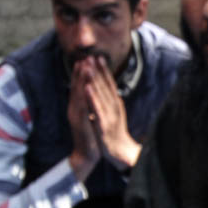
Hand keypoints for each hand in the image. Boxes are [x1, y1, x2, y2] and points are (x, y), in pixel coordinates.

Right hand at [67, 58, 103, 180]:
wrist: (87, 154)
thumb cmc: (90, 135)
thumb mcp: (89, 116)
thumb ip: (88, 104)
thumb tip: (90, 93)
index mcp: (77, 106)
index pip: (79, 86)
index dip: (81, 73)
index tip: (85, 59)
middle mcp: (74, 108)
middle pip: (77, 86)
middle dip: (81, 71)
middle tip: (84, 56)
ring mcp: (75, 115)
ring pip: (78, 93)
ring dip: (81, 79)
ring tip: (85, 65)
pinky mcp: (80, 123)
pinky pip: (82, 106)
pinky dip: (83, 95)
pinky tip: (86, 86)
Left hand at [82, 55, 140, 169]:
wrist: (121, 153)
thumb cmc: (115, 132)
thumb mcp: (114, 114)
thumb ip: (111, 102)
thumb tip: (109, 91)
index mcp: (115, 104)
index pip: (110, 84)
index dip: (104, 71)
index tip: (98, 57)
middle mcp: (114, 107)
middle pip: (105, 86)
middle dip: (98, 70)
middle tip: (91, 55)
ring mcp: (109, 115)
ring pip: (101, 94)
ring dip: (94, 79)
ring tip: (88, 65)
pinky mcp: (103, 125)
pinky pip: (96, 109)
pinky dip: (92, 98)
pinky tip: (86, 88)